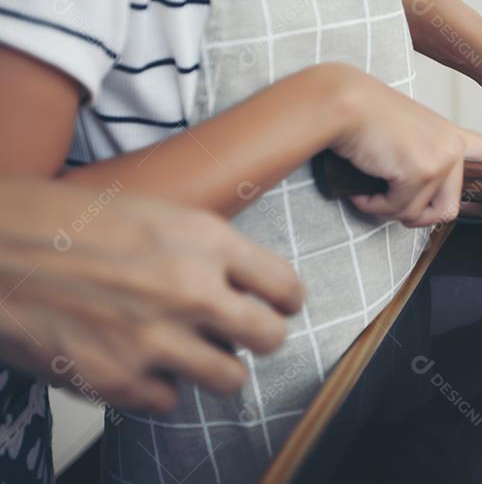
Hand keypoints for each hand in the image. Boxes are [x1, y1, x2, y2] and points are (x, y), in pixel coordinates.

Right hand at [0, 181, 302, 413]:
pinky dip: (159, 388)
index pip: (283, 284)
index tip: (282, 306)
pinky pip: (169, 402)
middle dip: (263, 337)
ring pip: (230, 378)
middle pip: (270, 337)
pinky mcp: (118, 380)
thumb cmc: (60, 223)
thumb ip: (204, 249)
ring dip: (216, 367)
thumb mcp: (153, 214)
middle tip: (248, 334)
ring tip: (192, 353)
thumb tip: (240, 283)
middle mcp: (189, 290)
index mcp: (203, 240)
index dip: (286, 300)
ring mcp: (155, 340)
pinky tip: (139, 363)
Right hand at [332, 73, 481, 226]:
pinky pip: (398, 210)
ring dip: (389, 209)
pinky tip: (363, 183)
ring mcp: (441, 159)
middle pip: (448, 208)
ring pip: (420, 213)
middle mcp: (452, 147)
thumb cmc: (361, 120)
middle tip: (384, 199)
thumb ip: (417, 170)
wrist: (342, 103)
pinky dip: (373, 205)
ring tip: (371, 182)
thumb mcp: (400, 143)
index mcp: (449, 135)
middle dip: (413, 214)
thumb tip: (412, 209)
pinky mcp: (423, 172)